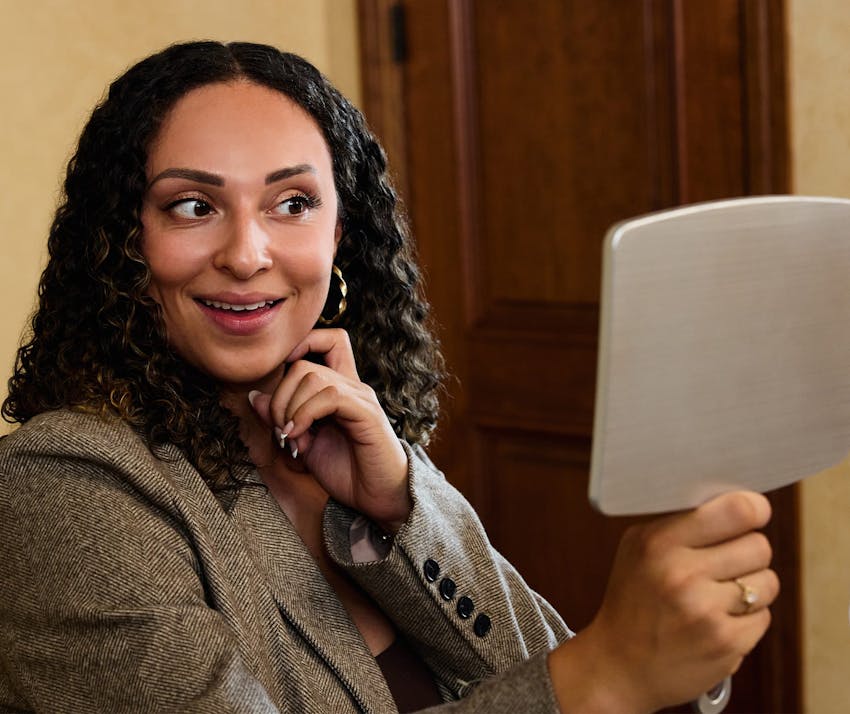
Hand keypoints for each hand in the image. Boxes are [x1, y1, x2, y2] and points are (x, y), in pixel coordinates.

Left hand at [248, 328, 410, 530]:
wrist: (377, 499)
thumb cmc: (346, 472)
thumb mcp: (303, 444)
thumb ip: (282, 419)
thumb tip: (255, 397)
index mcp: (339, 390)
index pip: (329, 340)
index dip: (301, 345)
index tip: (281, 380)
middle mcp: (352, 387)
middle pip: (305, 364)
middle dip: (280, 396)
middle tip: (280, 429)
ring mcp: (361, 398)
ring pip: (313, 377)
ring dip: (289, 408)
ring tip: (290, 436)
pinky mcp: (367, 413)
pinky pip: (330, 396)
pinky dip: (305, 415)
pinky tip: (300, 437)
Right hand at [548, 491, 778, 712]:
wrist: (619, 665)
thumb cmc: (632, 601)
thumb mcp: (637, 548)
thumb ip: (679, 522)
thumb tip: (734, 500)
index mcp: (659, 542)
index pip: (736, 510)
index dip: (752, 509)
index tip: (752, 513)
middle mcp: (682, 574)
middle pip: (759, 545)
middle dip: (747, 552)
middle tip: (725, 562)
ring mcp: (705, 611)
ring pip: (767, 581)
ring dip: (751, 587)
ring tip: (720, 594)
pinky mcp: (725, 643)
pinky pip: (764, 616)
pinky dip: (747, 618)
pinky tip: (718, 620)